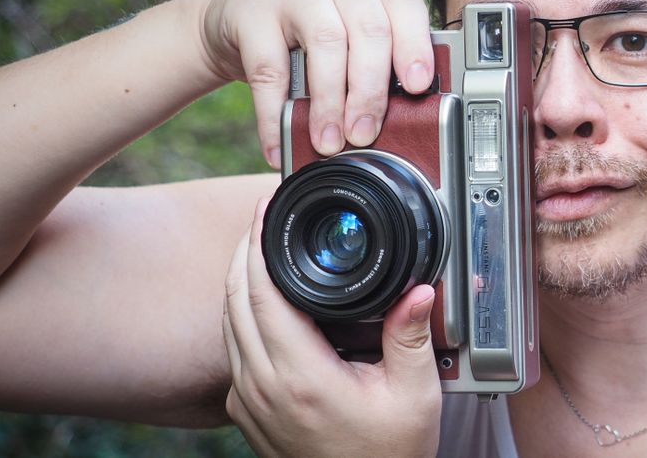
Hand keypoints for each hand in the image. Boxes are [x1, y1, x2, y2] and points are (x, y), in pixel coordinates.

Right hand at [196, 0, 433, 167]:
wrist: (238, 15)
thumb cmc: (308, 37)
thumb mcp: (348, 41)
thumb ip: (375, 70)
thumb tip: (396, 129)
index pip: (405, 6)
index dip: (414, 47)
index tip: (418, 87)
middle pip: (369, 30)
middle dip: (369, 90)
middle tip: (363, 133)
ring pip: (325, 42)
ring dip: (329, 102)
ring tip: (328, 142)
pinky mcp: (251, 13)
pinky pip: (268, 69)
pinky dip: (274, 115)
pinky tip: (278, 145)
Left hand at [223, 198, 441, 457]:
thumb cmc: (388, 456)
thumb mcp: (414, 395)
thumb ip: (412, 337)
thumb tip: (419, 289)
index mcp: (301, 376)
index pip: (262, 293)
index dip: (259, 244)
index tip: (268, 213)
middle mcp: (263, 387)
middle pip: (233, 300)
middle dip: (244, 252)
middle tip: (265, 221)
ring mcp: (249, 402)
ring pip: (227, 325)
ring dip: (239, 283)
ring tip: (264, 252)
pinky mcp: (246, 413)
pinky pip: (232, 352)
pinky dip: (241, 317)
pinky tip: (267, 306)